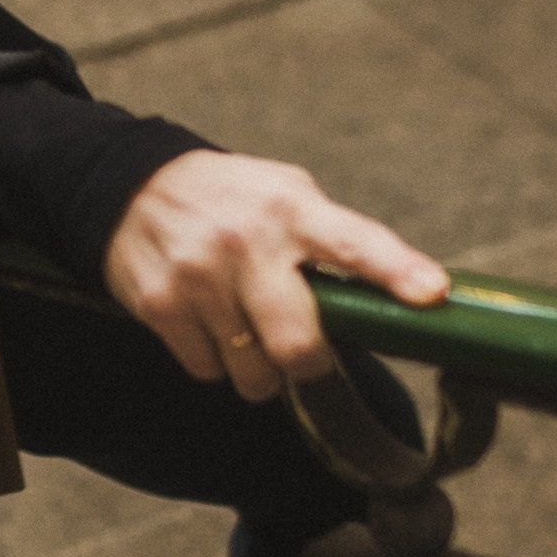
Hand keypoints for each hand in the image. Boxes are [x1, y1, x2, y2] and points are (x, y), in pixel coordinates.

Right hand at [103, 148, 447, 401]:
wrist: (125, 185)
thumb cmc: (227, 199)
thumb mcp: (283, 193)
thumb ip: (333, 237)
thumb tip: (403, 298)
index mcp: (291, 209)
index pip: (354, 242)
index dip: (396, 269)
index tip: (432, 293)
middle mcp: (246, 242)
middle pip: (298, 343)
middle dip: (307, 364)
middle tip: (301, 355)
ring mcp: (199, 275)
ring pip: (253, 371)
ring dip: (257, 369)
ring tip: (244, 333)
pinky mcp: (161, 304)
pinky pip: (207, 368)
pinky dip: (214, 360)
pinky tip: (205, 325)